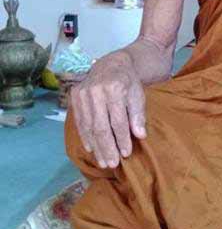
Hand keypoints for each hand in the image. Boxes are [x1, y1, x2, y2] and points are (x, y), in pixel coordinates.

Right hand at [71, 51, 145, 168]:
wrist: (112, 64)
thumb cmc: (128, 82)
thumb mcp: (138, 95)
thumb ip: (138, 115)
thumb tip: (140, 135)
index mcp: (114, 88)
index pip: (118, 120)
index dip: (122, 139)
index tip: (126, 153)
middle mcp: (95, 90)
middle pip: (100, 126)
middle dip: (107, 147)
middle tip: (112, 164)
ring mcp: (82, 93)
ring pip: (88, 126)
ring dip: (96, 146)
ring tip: (103, 161)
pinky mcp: (74, 96)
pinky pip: (79, 121)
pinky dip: (85, 136)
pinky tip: (91, 149)